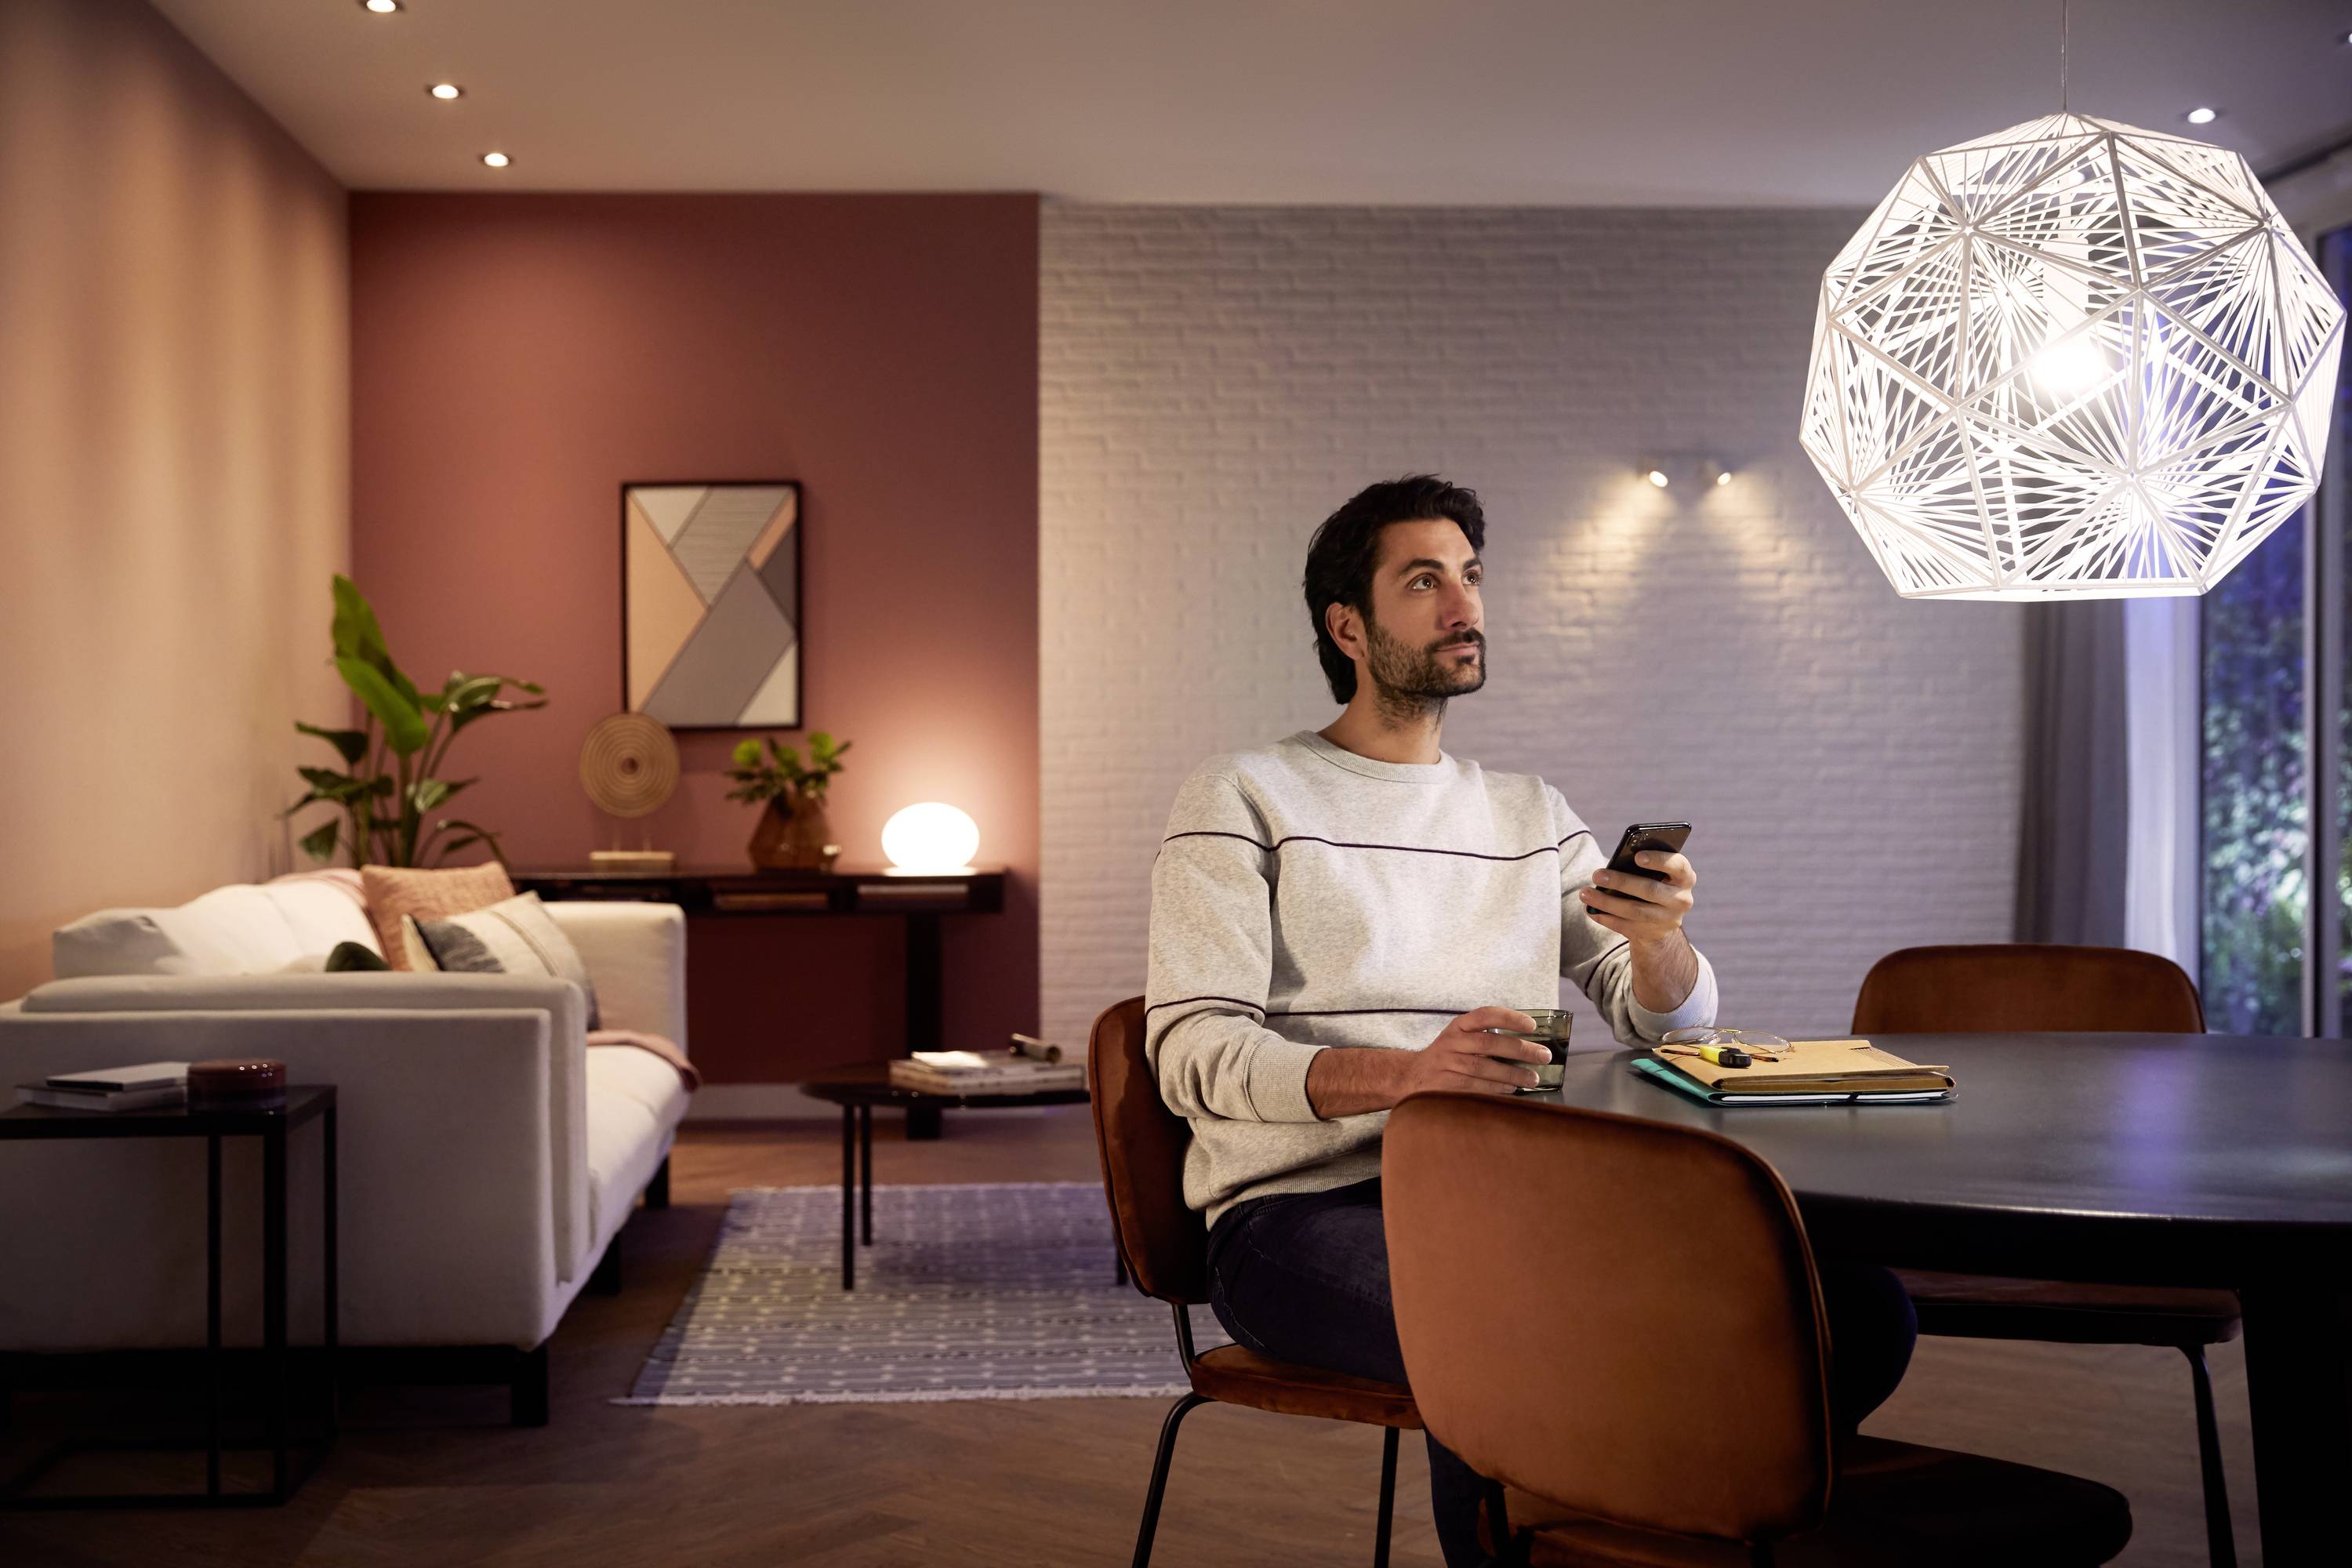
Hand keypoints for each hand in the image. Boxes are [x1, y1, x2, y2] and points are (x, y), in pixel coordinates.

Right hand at [1403, 1007, 1550, 1096]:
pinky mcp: (1445, 1086)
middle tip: (1543, 1056)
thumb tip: (1528, 1043)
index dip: (1509, 1018)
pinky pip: (1475, 1088)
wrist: (1412, 1076)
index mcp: (1458, 1026)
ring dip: (1512, 1074)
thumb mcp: (1460, 1037)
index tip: (1532, 1026)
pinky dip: (1496, 1089)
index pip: (1485, 1015)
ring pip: (1483, 1068)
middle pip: (1488, 1044)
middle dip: (1519, 1050)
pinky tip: (1511, 1090)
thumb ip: (1486, 1036)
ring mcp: (1446, 1065)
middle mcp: (1451, 1043)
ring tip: (1533, 1078)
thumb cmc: (1446, 1055)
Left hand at [1579, 851, 1696, 946]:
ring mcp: (1667, 919)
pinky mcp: (1651, 933)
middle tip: (1597, 874)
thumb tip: (1614, 863)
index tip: (1637, 856)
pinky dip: (1605, 917)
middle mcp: (1681, 899)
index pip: (1678, 866)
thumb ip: (1644, 864)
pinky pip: (1625, 926)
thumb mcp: (1657, 872)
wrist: (1662, 918)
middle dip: (1621, 882)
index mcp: (1685, 877)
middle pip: (1650, 890)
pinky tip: (1590, 909)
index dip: (1659, 860)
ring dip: (1606, 902)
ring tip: (1585, 893)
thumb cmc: (1653, 881)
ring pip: (1634, 911)